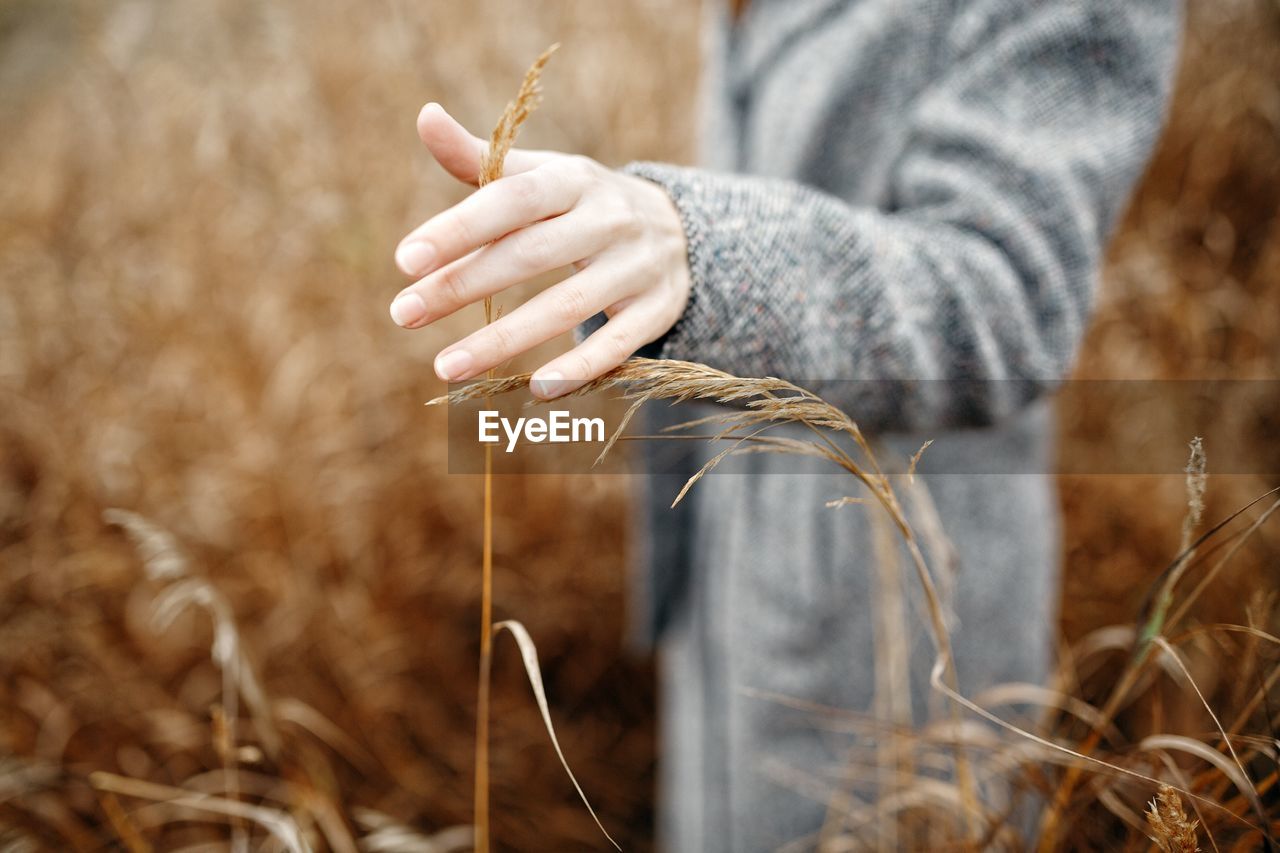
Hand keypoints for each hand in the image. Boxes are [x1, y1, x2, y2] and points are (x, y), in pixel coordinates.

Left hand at [391, 103, 689, 398]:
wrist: (680, 231)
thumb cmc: (583, 205)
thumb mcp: (542, 176)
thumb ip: (482, 159)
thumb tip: (425, 117)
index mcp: (574, 179)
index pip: (510, 200)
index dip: (458, 229)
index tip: (404, 260)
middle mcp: (609, 219)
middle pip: (531, 254)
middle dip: (462, 285)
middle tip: (403, 313)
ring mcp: (637, 267)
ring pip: (568, 306)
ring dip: (505, 339)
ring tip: (446, 366)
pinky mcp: (658, 310)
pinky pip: (618, 344)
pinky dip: (580, 368)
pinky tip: (536, 389)